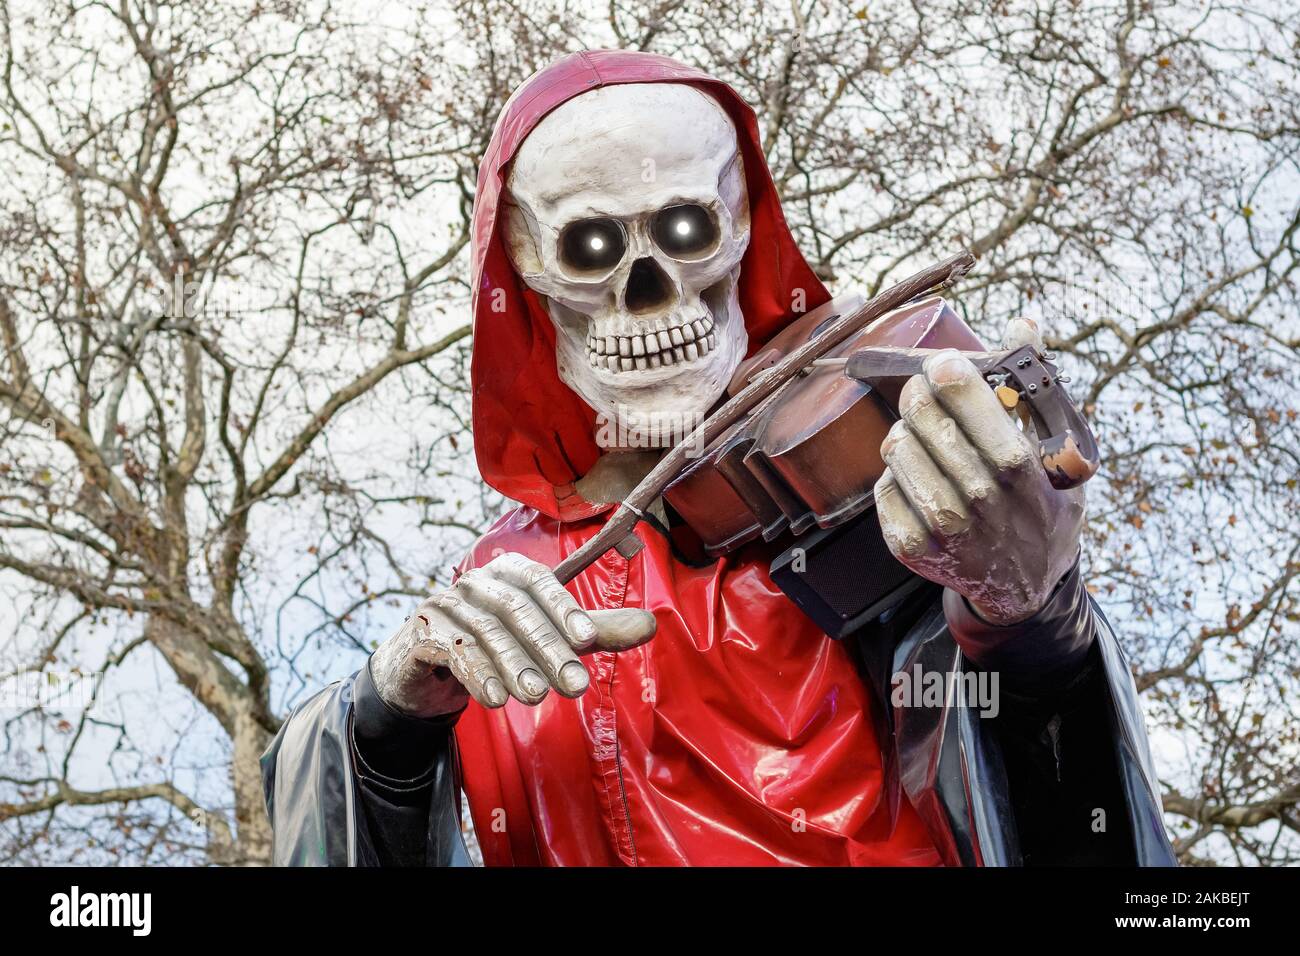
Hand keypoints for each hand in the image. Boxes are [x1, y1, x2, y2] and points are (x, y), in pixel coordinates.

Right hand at [370, 552, 656, 717]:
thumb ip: (594, 632)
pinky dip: (476, 675)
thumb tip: (651, 624)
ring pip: (484, 632)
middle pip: (514, 608)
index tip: (590, 639)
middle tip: (575, 686)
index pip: (538, 581)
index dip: (564, 607)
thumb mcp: (548, 637)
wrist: (427, 667)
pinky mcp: (422, 634)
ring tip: (537, 697)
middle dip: (547, 647)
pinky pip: (452, 651)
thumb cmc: (497, 644)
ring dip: (514, 665)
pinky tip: (495, 701)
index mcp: (508, 572)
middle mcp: (475, 582)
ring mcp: (444, 605)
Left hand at [874, 318, 1085, 624]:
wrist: (1025, 588)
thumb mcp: (1062, 453)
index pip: (963, 398)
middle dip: (920, 393)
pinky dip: (896, 475)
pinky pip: (883, 486)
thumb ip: (1038, 386)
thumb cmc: (1045, 508)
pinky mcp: (909, 546)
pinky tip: (920, 478)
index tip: (943, 364)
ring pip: (895, 448)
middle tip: (925, 390)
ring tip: (927, 438)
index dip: (946, 372)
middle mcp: (976, 499)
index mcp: (1018, 469)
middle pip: (921, 417)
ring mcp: (939, 527)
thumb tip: (1024, 321)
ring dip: (907, 433)